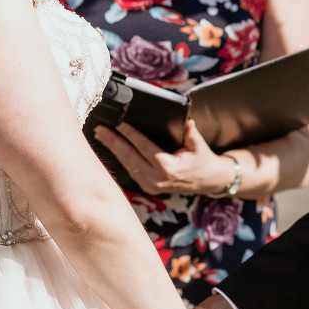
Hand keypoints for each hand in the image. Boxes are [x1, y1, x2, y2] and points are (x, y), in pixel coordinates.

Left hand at [94, 120, 236, 197]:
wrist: (209, 182)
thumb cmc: (203, 161)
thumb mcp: (199, 145)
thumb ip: (190, 132)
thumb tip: (186, 120)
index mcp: (168, 167)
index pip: (143, 146)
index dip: (130, 134)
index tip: (118, 123)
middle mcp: (156, 178)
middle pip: (129, 156)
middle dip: (113, 142)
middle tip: (99, 129)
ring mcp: (150, 185)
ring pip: (127, 165)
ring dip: (113, 150)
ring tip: (101, 136)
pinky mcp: (148, 188)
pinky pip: (131, 171)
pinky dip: (120, 159)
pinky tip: (111, 149)